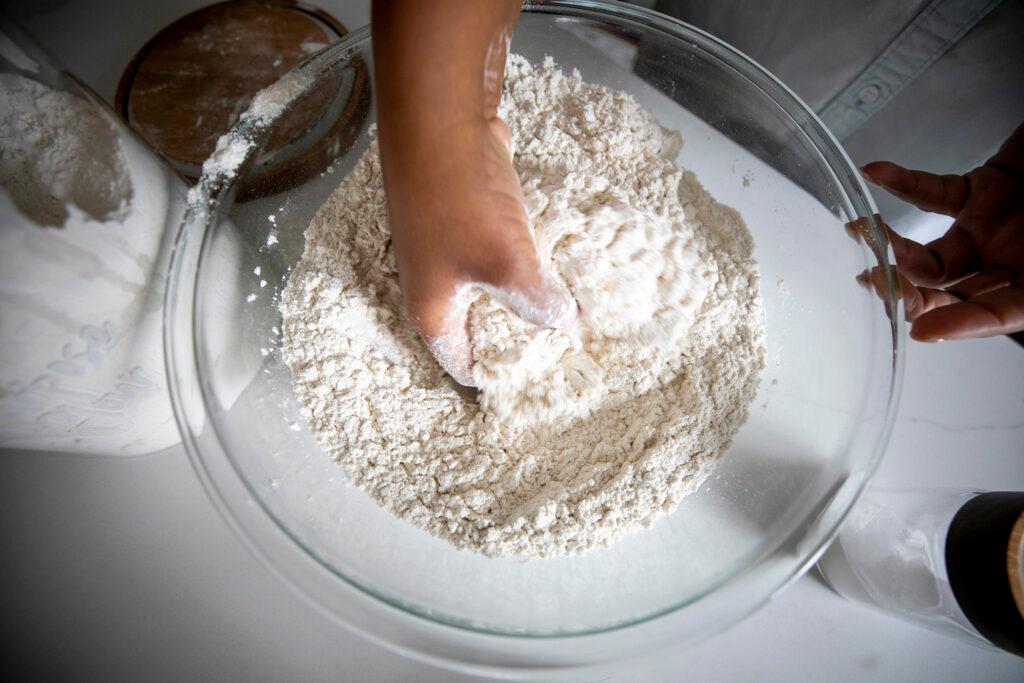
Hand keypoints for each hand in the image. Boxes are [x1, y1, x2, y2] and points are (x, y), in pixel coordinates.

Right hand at [382, 116, 575, 385]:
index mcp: (433, 313)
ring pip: (493, 289)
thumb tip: (563, 321)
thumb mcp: (506, 263)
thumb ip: (536, 301)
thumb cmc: (461, 199)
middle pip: (482, 329)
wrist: (439, 120)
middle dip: (523, 335)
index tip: (547, 379)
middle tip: (570, 342)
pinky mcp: (467, 221)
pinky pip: (500, 254)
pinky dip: (525, 260)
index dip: (503, 378)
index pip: (465, 366)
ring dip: (527, 294)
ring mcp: (450, 251)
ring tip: (572, 304)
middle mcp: (436, 288)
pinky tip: (558, 260)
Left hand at [859, 123, 1023, 340]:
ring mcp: (990, 230)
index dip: (961, 325)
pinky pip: (933, 193)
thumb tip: (1018, 303)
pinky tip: (878, 172)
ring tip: (865, 232)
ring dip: (894, 243)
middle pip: (948, 290)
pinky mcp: (979, 191)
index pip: (995, 315)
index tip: (923, 330)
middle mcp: (1009, 265)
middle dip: (908, 289)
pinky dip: (903, 182)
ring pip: (930, 250)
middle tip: (875, 280)